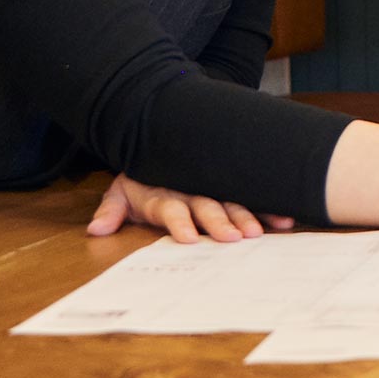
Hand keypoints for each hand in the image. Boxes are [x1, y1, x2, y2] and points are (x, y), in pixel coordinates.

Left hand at [86, 174, 293, 242]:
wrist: (164, 139)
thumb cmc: (143, 178)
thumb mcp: (121, 189)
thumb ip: (111, 209)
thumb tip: (95, 229)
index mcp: (166, 194)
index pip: (172, 209)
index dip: (179, 222)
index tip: (187, 238)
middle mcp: (193, 190)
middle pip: (207, 207)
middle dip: (220, 222)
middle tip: (234, 239)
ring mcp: (214, 188)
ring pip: (232, 202)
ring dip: (246, 217)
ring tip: (258, 233)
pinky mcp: (229, 189)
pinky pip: (250, 199)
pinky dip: (267, 209)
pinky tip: (283, 220)